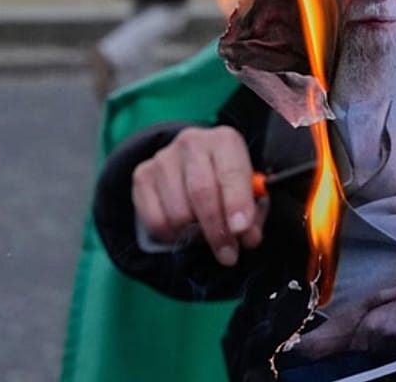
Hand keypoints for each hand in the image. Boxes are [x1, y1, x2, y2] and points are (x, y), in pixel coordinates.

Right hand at [130, 126, 265, 265]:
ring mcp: (164, 158)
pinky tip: (183, 231)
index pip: (231, 172)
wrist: (192, 165)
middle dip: (217, 231)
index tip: (241, 230)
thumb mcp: (249, 191)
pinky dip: (171, 235)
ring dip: (194, 235)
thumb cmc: (227, 181)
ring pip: (178, 211)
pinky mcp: (142, 176)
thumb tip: (247, 236)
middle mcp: (192, 143)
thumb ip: (253, 214)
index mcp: (224, 140)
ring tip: (206, 236)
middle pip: (202, 192)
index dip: (237, 203)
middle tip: (228, 255)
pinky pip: (155, 220)